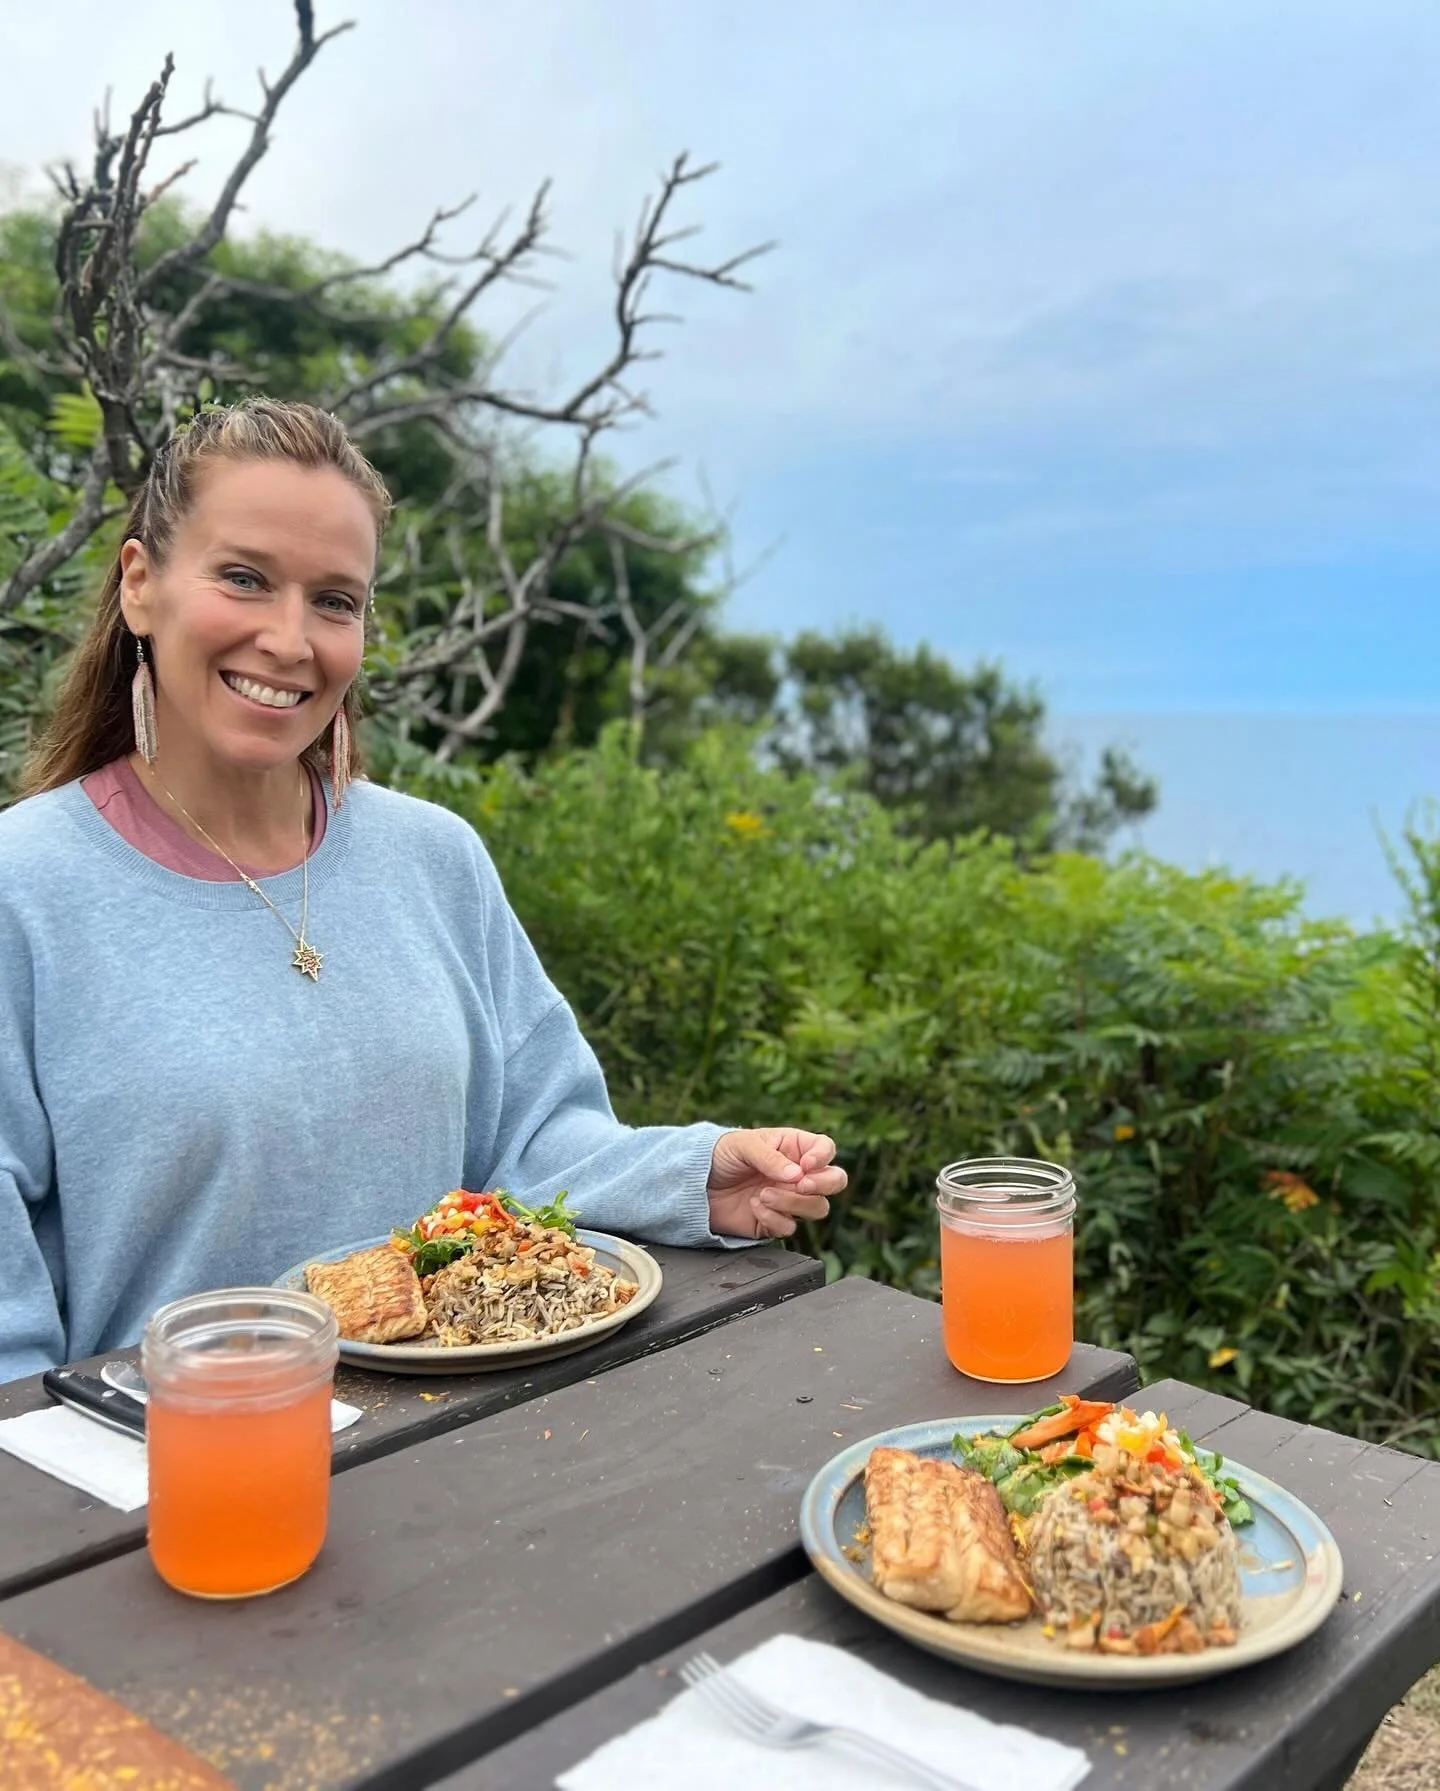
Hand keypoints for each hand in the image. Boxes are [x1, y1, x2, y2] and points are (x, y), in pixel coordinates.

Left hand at [706, 1128, 846, 1239]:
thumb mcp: (743, 1145)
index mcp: (793, 1147)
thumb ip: (770, 1158)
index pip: (826, 1149)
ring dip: (794, 1203)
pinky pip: (789, 1227)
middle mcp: (797, 1175)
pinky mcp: (775, 1222)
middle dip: (824, 1184)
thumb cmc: (720, 1154)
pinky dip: (773, 1218)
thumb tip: (796, 1175)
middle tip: (802, 1185)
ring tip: (764, 1194)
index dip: (822, 1157)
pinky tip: (753, 1206)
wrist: (695, 1183)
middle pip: (835, 1181)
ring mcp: (789, 1200)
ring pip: (817, 1208)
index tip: (805, 1165)